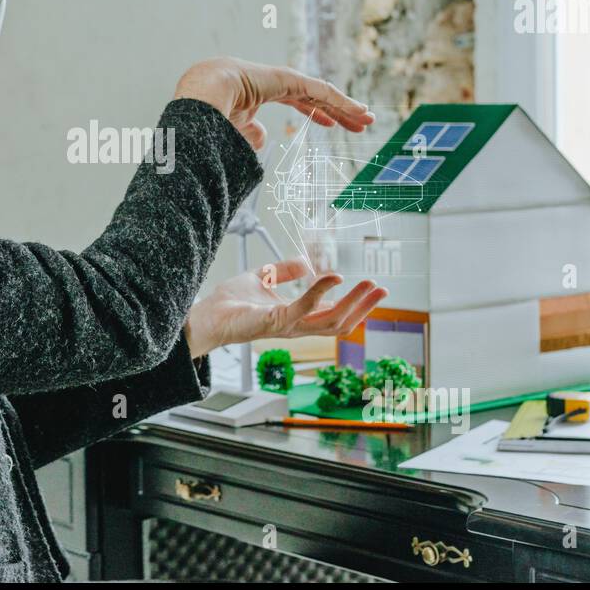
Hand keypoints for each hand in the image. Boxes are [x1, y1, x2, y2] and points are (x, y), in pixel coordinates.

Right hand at [173, 57, 373, 149]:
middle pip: (316, 97)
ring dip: (346, 106)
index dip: (317, 113)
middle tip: (359, 123)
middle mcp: (277, 83)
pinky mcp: (290, 78)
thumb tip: (265, 138)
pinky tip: (358, 111)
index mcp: (263, 92)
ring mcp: (284, 78)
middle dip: (338, 110)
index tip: (331, 124)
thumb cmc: (211, 113)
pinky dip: (341, 101)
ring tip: (367, 117)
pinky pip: (321, 90)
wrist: (202, 96)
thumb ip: (251, 134)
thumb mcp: (236, 130)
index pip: (298, 102)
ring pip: (323, 93)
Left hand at [183, 258, 388, 358]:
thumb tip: (306, 263)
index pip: (333, 315)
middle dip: (363, 308)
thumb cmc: (230, 301)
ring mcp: (287, 327)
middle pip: (340, 323)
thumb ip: (283, 271)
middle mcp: (296, 326)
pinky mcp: (275, 322)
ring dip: (352, 303)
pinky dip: (321, 292)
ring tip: (369, 285)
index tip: (375, 289)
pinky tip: (334, 277)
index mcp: (296, 318)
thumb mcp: (262, 278)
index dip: (356, 305)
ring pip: (330, 322)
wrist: (207, 314)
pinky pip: (304, 308)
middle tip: (383, 290)